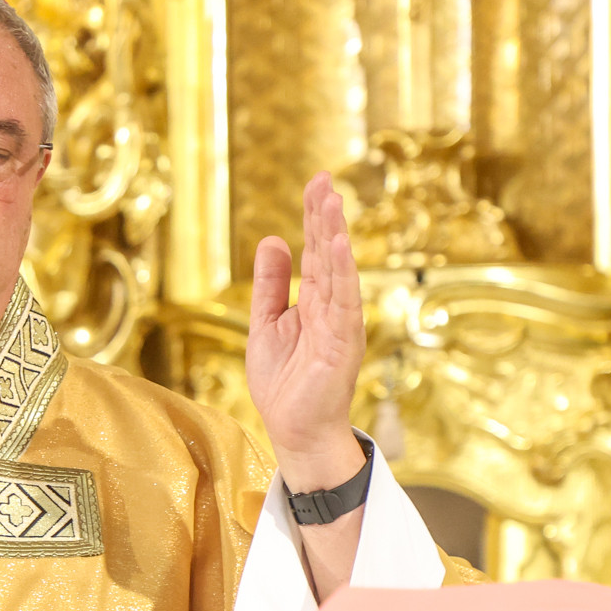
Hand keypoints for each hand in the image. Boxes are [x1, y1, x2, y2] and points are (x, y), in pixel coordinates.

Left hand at [246, 172, 368, 490]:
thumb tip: (273, 240)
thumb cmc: (284, 384)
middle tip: (323, 179)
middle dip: (325, 216)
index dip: (314, 218)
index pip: (315, 252)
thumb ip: (269, 286)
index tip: (315, 183)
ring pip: (339, 271)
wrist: (294, 431)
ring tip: (332, 201)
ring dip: (336, 235)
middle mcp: (331, 308)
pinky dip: (343, 272)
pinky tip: (339, 245)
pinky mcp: (342, 343)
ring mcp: (340, 324)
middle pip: (329, 253)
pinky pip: (344, 302)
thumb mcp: (265, 325)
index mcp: (313, 302)